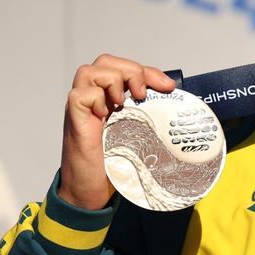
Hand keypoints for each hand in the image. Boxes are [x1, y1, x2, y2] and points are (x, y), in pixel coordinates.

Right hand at [58, 54, 176, 209]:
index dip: (148, 72)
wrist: (91, 192)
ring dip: (113, 80)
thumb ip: (149, 121)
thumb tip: (181, 117)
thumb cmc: (113, 166)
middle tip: (144, 93)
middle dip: (131, 70)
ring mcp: (82, 109)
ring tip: (124, 102)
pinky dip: (95, 98)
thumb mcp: (137, 138)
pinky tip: (107, 114)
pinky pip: (79, 95)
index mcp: (110, 99)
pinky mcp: (74, 120)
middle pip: (106, 62)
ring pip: (90, 71)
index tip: (169, 87)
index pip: (125, 69)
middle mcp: (94, 99)